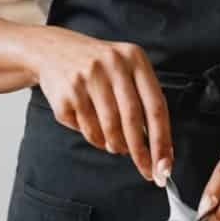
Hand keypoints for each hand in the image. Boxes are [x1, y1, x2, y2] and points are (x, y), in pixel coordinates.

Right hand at [24, 26, 171, 182]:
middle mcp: (112, 64)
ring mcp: (87, 77)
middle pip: (132, 119)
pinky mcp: (66, 92)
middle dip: (140, 151)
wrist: (54, 50)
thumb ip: (143, 101)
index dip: (162, 140)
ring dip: (115, 145)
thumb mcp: (125, 69)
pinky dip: (95, 138)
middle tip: (146, 170)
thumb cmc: (100, 67)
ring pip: (108, 128)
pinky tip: (94, 129)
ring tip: (116, 146)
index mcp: (135, 58)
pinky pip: (86, 129)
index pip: (155, 106)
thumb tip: (158, 150)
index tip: (165, 165)